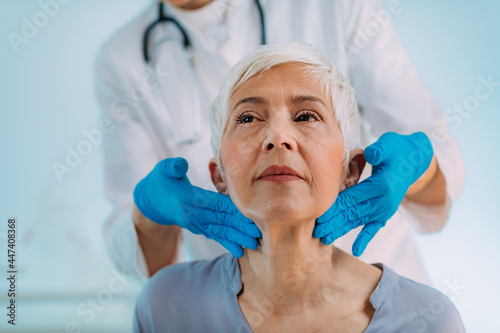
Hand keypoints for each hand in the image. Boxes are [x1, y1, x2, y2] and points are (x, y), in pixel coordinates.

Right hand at [133, 157, 261, 256]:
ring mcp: (196, 223)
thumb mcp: (163, 169)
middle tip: (258, 233)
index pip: (217, 204)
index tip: (250, 214)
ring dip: (237, 238)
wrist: (151, 202)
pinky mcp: (199, 228)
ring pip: (220, 231)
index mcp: (190, 198)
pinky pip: (215, 236)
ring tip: (254, 245)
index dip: (234, 209)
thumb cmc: (162, 180)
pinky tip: (240, 251)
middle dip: (241, 227)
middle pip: (222, 220)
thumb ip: (173, 166)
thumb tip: (181, 165)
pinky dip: (227, 243)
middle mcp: (194, 214)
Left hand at [313, 132, 432, 255]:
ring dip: (341, 231)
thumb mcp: (388, 145)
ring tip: (325, 239)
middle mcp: (384, 201)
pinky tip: (356, 251)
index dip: (334, 207)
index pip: (352, 198)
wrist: (414, 161)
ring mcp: (385, 209)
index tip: (318, 215)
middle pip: (352, 213)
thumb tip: (369, 153)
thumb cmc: (396, 150)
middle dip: (333, 223)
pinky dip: (365, 239)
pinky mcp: (385, 213)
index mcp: (381, 186)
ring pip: (357, 221)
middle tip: (315, 232)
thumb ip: (379, 150)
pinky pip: (373, 228)